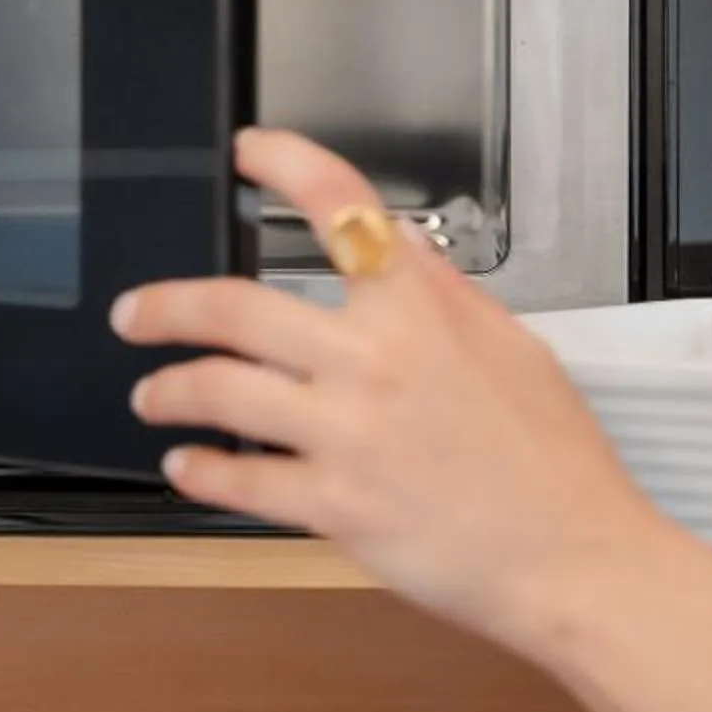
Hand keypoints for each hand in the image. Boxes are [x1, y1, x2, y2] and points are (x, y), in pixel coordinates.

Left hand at [116, 128, 676, 657]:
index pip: (342, 205)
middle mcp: (373, 360)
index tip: (249, 152)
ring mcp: (346, 434)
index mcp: (421, 309)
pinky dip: (201, 470)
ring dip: (169, 389)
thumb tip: (398, 247)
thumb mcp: (515, 348)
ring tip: (152, 395)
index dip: (285, 163)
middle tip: (136, 312)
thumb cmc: (555, 463)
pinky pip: (241, 480)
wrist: (575, 558)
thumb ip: (445, 295)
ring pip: (219, 391)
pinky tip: (188, 466)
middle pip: (234, 308)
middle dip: (165, 306)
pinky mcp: (334, 506)